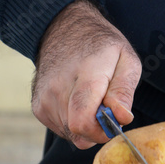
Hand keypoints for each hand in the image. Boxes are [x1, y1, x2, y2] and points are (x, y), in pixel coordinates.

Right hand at [32, 0, 141, 148]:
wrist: (62, 28)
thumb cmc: (100, 45)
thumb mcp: (126, 60)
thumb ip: (124, 91)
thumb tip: (121, 118)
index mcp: (84, 77)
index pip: (83, 122)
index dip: (103, 131)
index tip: (114, 118)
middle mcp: (57, 90)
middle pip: (79, 133)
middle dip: (99, 128)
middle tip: (106, 106)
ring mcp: (44, 100)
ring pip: (72, 134)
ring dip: (87, 125)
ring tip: (91, 99)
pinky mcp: (38, 108)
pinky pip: (62, 130)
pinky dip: (74, 122)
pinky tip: (77, 101)